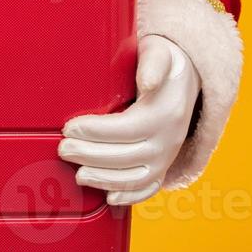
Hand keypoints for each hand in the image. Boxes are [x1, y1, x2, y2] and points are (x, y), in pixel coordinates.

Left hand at [58, 34, 199, 205]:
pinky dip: (130, 196)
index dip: (95, 132)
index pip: (125, 129)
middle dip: (90, 155)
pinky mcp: (165, 164)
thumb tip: (147, 82)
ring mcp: (167, 155)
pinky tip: (109, 198)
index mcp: (164, 112)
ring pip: (135, 177)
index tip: (69, 127)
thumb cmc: (164, 62)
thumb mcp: (160, 52)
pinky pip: (149, 187)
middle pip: (126, 156)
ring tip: (78, 174)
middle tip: (63, 149)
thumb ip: (153, 63)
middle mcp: (169, 139)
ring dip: (104, 180)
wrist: (188, 77)